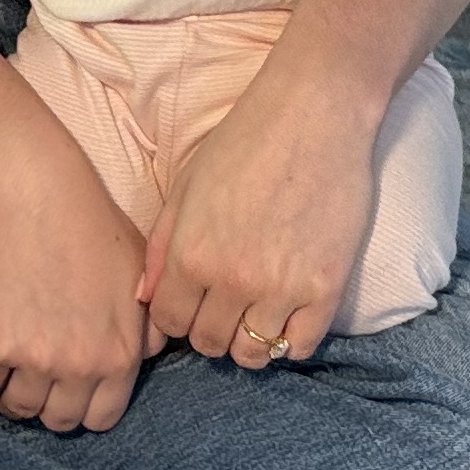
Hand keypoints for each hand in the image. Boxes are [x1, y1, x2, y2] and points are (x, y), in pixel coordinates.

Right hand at [0, 144, 149, 432]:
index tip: (72, 395)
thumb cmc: (90, 222)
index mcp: (122, 353)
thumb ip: (150, 322)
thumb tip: (148, 355)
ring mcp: (37, 357)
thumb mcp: (141, 273)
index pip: (103, 417)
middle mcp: (82, 365)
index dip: (87, 408)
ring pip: (20, 409)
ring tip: (9, 385)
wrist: (34, 191)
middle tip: (39, 388)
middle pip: (61, 421)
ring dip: (13, 401)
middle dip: (50, 408)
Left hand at [139, 80, 378, 371]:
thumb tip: (144, 297)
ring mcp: (281, 289)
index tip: (191, 303)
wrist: (314, 115)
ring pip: (253, 354)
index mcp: (190, 255)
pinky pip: (301, 347)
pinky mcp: (326, 288)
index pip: (170, 324)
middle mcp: (231, 280)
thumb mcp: (186, 187)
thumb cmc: (244, 141)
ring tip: (255, 313)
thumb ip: (160, 246)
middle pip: (209, 344)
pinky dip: (291, 339)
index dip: (177, 317)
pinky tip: (288, 313)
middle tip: (224, 307)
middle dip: (210, 330)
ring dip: (249, 340)